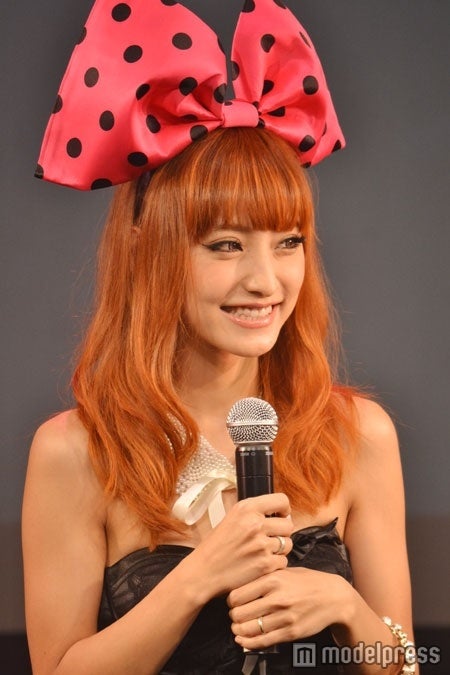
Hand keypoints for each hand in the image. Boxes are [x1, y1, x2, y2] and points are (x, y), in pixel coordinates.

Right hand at [188, 493, 293, 598]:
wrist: (203, 572)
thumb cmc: (215, 546)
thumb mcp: (231, 518)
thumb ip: (253, 513)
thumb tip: (276, 512)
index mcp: (246, 509)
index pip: (281, 501)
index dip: (284, 509)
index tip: (280, 516)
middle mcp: (255, 524)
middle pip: (288, 524)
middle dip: (282, 532)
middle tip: (270, 538)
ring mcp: (261, 545)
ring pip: (287, 544)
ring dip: (279, 549)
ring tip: (263, 552)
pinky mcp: (265, 565)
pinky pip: (283, 561)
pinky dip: (275, 564)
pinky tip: (260, 564)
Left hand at [228, 567, 352, 648]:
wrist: (334, 597)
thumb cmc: (308, 581)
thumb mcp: (285, 571)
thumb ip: (265, 576)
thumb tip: (241, 583)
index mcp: (272, 579)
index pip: (237, 594)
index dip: (230, 601)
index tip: (232, 602)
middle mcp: (277, 598)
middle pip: (239, 613)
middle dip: (233, 616)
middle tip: (234, 615)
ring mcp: (284, 617)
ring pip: (249, 629)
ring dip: (238, 630)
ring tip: (237, 627)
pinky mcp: (290, 632)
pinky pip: (263, 641)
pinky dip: (248, 643)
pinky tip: (242, 640)